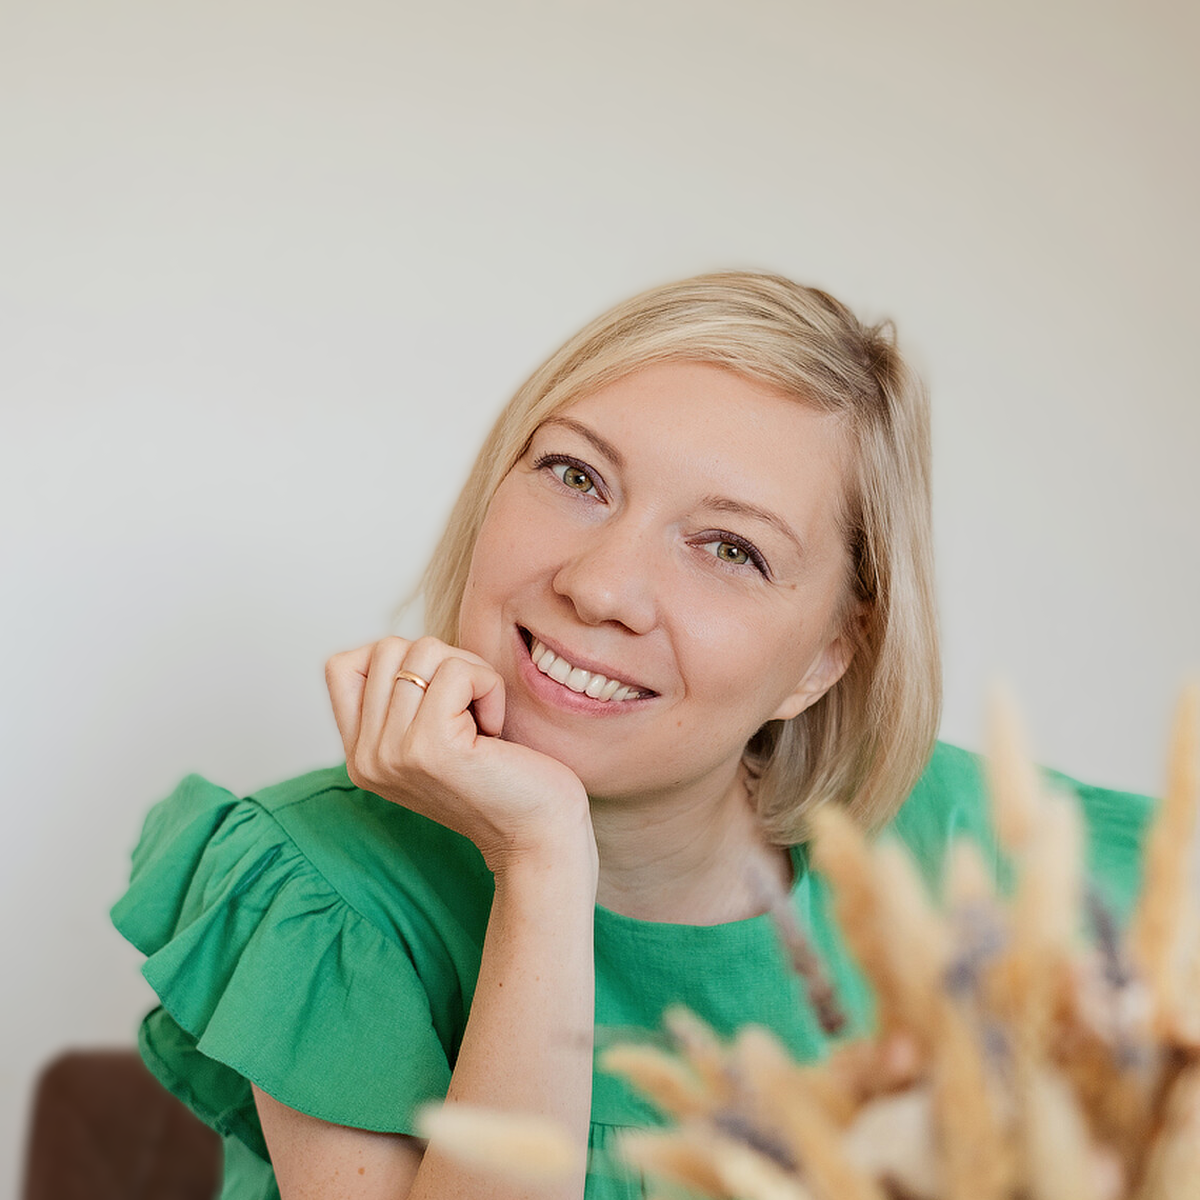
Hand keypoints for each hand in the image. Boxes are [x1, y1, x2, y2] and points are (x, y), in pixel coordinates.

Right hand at [326, 637, 594, 875]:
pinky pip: (458, 671)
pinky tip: (495, 730)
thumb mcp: (432, 739)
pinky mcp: (431, 746)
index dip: (395, 659)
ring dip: (469, 672)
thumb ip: (404, 700)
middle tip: (469, 708)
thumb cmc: (501, 777)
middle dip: (442, 662)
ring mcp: (393, 752)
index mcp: (361, 755)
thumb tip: (406, 646)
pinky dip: (489, 686)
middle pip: (387, 649)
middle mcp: (367, 756)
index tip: (437, 693)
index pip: (341, 666)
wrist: (537, 837)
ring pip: (422, 651)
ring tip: (482, 720)